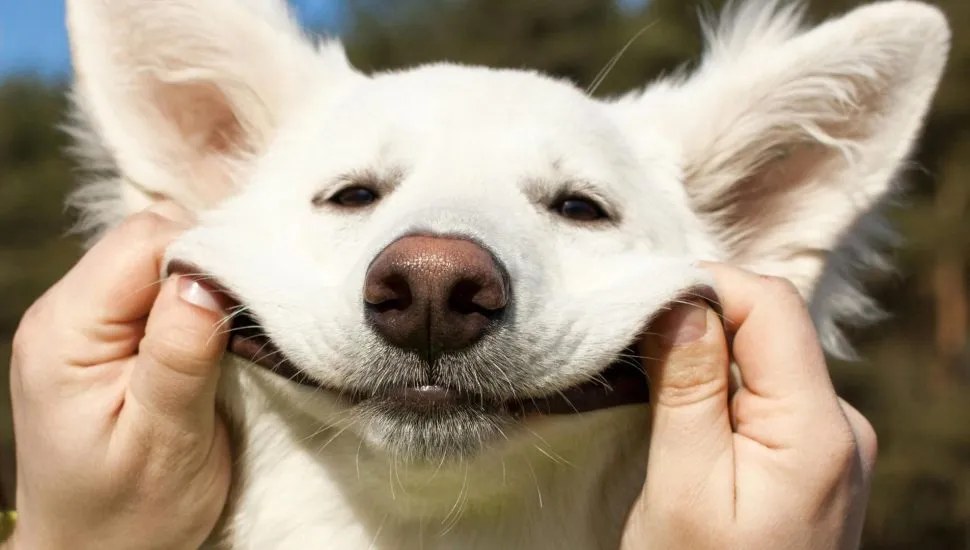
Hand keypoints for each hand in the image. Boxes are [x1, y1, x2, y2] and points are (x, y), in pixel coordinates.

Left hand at [7, 204, 231, 549]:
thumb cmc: (128, 515)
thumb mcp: (165, 442)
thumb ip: (179, 355)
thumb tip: (207, 278)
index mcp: (65, 333)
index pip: (142, 243)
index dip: (207, 254)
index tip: (255, 297)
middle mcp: (64, 313)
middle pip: (149, 240)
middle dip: (211, 265)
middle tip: (254, 316)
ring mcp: (83, 321)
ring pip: (158, 257)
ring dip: (207, 283)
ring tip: (238, 328)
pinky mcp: (106, 334)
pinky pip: (157, 286)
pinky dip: (197, 299)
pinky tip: (217, 332)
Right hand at [622, 263, 876, 549]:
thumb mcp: (682, 489)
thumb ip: (688, 389)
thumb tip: (679, 299)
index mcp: (819, 430)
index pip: (770, 305)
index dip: (703, 286)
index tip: (636, 304)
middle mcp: (841, 427)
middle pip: (769, 328)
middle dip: (698, 321)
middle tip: (629, 346)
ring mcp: (832, 445)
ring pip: (765, 360)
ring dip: (706, 357)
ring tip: (648, 382)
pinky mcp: (814, 460)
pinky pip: (768, 396)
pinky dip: (722, 388)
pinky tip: (684, 412)